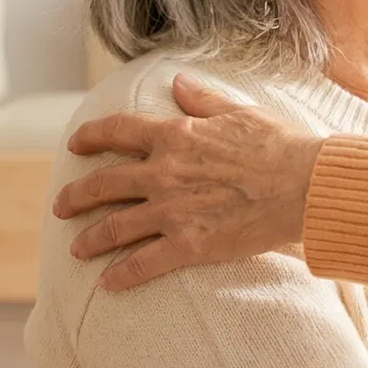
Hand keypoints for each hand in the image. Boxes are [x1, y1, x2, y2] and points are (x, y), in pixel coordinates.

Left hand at [53, 74, 324, 290]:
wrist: (305, 185)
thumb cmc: (282, 146)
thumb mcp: (240, 112)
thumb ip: (203, 100)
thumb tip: (178, 83)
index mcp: (176, 135)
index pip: (117, 131)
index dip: (90, 137)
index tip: (75, 144)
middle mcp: (164, 172)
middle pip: (104, 183)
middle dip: (76, 196)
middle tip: (62, 205)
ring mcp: (172, 211)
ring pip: (114, 227)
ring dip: (90, 239)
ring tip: (77, 249)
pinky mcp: (188, 245)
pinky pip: (142, 263)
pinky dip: (121, 275)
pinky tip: (108, 284)